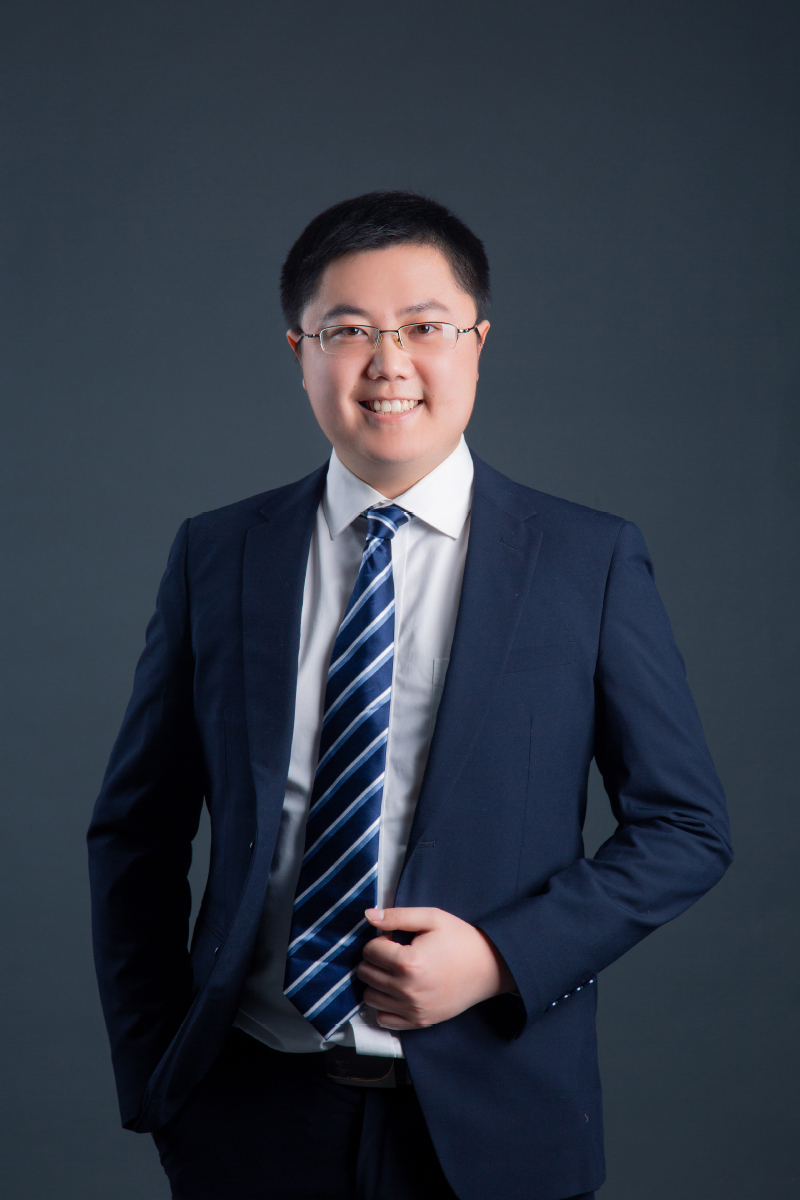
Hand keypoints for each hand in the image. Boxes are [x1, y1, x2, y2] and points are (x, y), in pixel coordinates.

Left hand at [356, 906, 515, 1030]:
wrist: (490, 967)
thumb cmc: (461, 939)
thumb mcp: (432, 918)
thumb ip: (397, 916)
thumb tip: (368, 916)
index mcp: (408, 962)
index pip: (370, 950)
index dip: (380, 940)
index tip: (394, 938)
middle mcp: (407, 990)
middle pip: (366, 973)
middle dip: (375, 960)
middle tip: (393, 953)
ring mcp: (412, 1009)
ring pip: (370, 997)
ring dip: (377, 982)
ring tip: (395, 972)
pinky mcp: (419, 1022)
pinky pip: (384, 1019)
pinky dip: (385, 1005)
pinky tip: (398, 991)